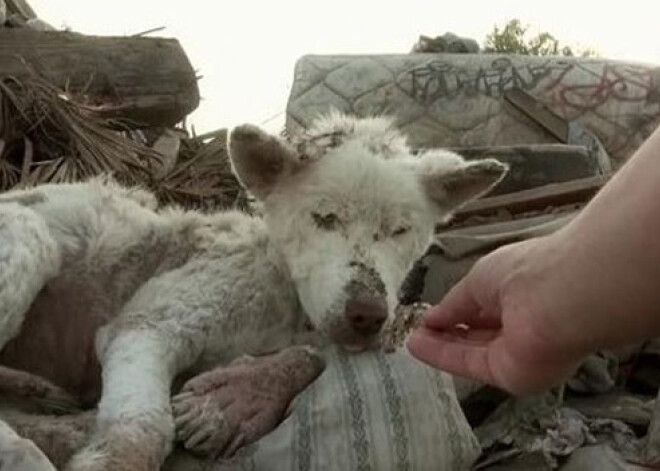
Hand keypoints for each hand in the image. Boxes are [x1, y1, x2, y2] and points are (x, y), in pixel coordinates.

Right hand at [407, 237, 585, 394]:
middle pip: (480, 334)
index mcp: (520, 295)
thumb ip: (456, 304)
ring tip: (411, 340)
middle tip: (419, 331)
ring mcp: (518, 353)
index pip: (486, 308)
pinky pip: (471, 363)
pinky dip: (443, 355)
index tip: (431, 315)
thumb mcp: (479, 280)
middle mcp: (522, 326)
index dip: (458, 312)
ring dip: (442, 346)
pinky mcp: (511, 375)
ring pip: (473, 351)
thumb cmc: (522, 273)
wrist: (561, 297)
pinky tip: (418, 346)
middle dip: (449, 333)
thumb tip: (432, 317)